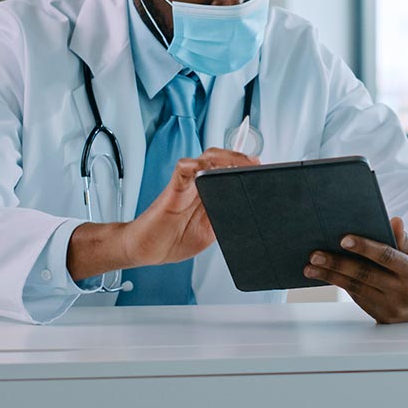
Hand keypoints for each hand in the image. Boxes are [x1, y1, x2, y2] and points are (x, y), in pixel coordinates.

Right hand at [124, 148, 257, 265]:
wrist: (145, 249)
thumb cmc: (172, 240)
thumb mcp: (209, 232)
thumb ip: (224, 218)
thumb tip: (246, 213)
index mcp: (207, 195)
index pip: (228, 172)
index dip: (244, 168)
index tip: (262, 170)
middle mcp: (197, 186)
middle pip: (219, 160)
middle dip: (239, 159)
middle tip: (255, 164)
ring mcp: (185, 185)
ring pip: (205, 159)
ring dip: (224, 158)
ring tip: (239, 163)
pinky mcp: (173, 189)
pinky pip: (182, 169)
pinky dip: (193, 165)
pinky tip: (203, 166)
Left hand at [303, 216, 407, 323]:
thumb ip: (403, 238)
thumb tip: (393, 220)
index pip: (387, 257)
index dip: (365, 247)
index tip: (344, 239)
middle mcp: (405, 293)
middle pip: (366, 275)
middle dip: (338, 263)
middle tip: (315, 254)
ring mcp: (393, 308)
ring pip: (357, 289)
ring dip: (331, 276)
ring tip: (311, 266)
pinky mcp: (383, 317)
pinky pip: (358, 298)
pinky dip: (340, 284)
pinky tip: (324, 275)